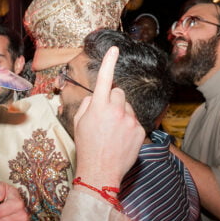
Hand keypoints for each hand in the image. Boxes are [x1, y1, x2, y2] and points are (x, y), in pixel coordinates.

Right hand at [72, 46, 143, 188]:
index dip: (109, 62)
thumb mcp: (79, 122)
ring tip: (113, 131)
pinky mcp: (140, 130)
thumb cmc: (87, 146)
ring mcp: (130, 120)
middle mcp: (116, 110)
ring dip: (121, 112)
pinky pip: (134, 120)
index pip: (105, 78)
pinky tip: (121, 138)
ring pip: (127, 106)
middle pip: (118, 92)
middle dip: (112, 99)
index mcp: (99, 106)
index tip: (114, 49)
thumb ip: (88, 105)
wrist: (101, 171)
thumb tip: (96, 98)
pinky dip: (129, 126)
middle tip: (106, 115)